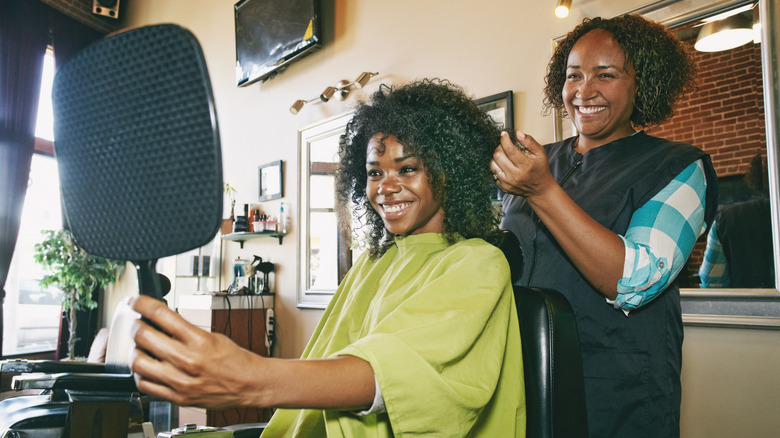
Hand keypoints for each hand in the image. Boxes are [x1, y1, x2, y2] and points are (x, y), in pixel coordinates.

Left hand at [130, 295, 264, 408]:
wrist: (248, 384)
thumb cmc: (234, 360)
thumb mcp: (212, 336)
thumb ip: (185, 330)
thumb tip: (161, 320)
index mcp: (198, 340)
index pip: (160, 314)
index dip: (141, 303)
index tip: (135, 301)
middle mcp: (188, 360)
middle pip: (144, 336)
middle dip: (136, 326)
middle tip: (137, 324)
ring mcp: (180, 380)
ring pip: (138, 362)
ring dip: (135, 350)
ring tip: (141, 348)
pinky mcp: (177, 397)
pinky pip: (145, 385)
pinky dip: (140, 374)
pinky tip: (146, 368)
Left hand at [491, 130, 554, 197]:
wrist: (539, 188)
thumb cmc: (540, 169)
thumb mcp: (540, 153)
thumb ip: (529, 142)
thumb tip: (518, 133)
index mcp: (526, 166)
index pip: (510, 150)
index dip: (504, 140)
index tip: (503, 134)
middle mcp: (515, 175)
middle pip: (498, 156)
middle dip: (500, 147)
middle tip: (505, 146)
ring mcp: (508, 183)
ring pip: (493, 164)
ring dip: (497, 157)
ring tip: (504, 156)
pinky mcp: (503, 187)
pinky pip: (493, 173)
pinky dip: (497, 167)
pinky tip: (505, 166)